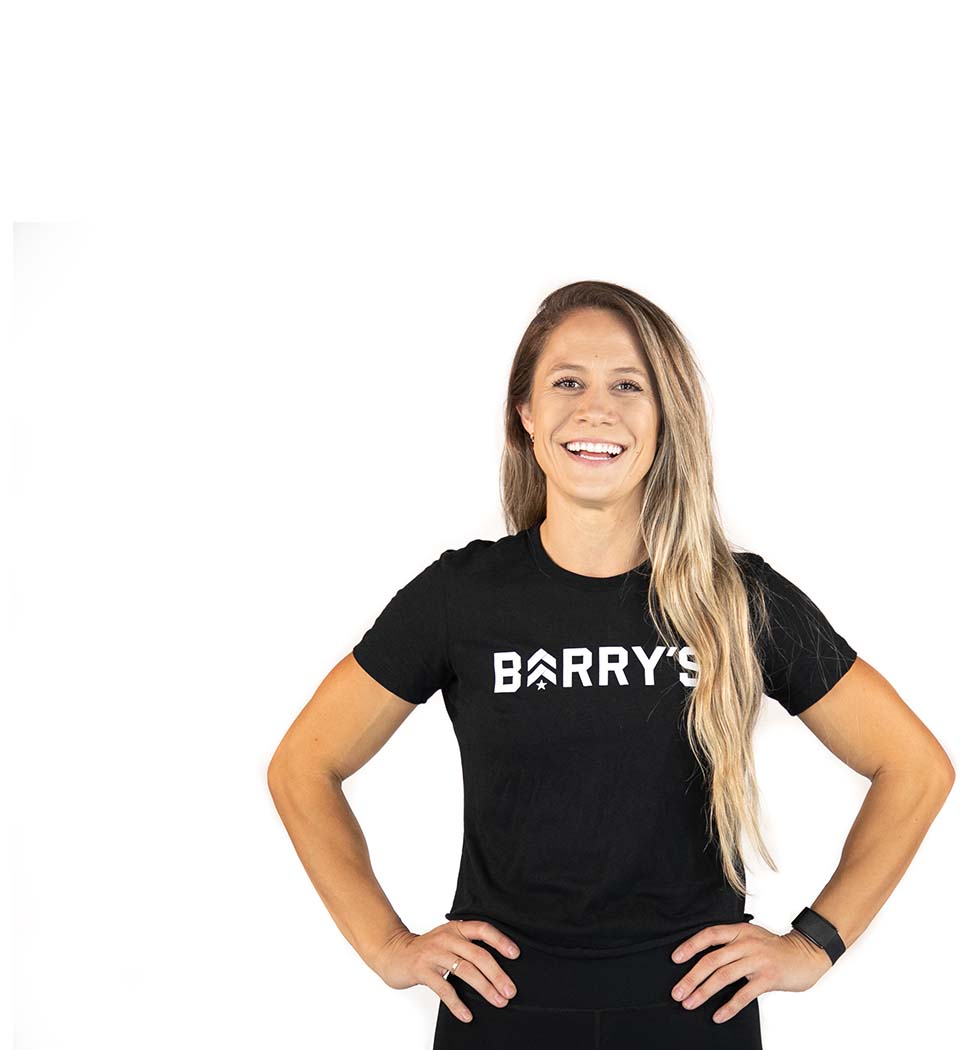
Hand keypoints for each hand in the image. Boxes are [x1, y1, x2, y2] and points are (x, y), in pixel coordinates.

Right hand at [372, 919, 520, 1023]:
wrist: (394, 952)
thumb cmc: (427, 949)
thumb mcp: (448, 939)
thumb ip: (467, 945)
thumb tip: (498, 966)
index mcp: (456, 928)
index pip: (482, 929)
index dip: (500, 940)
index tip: (515, 955)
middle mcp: (446, 937)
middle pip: (477, 954)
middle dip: (497, 974)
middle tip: (510, 990)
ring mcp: (434, 953)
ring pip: (465, 970)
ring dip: (484, 988)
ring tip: (498, 1001)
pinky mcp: (422, 970)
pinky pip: (444, 988)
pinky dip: (457, 1004)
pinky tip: (467, 1014)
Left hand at [669, 921, 833, 1023]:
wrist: (805, 954)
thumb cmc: (773, 948)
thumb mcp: (750, 936)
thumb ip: (730, 944)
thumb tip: (703, 959)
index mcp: (739, 931)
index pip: (709, 935)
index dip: (690, 946)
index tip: (675, 959)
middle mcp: (746, 943)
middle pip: (712, 960)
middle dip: (691, 977)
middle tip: (677, 991)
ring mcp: (757, 960)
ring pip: (723, 977)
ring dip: (704, 992)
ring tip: (690, 1003)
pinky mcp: (767, 978)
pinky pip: (744, 994)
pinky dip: (729, 1007)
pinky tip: (718, 1015)